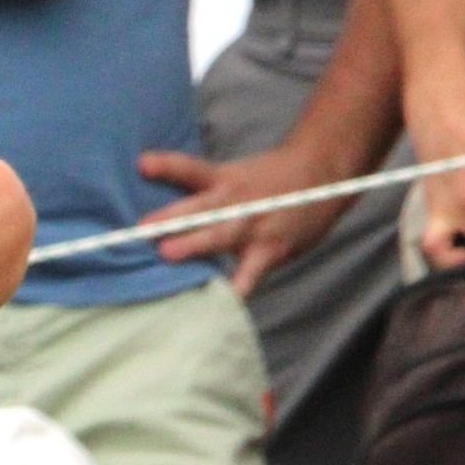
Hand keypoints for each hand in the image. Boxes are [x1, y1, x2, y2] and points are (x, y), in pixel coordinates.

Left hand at [135, 144, 348, 295]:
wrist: (322, 173)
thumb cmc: (269, 180)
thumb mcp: (234, 175)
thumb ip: (201, 191)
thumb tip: (161, 213)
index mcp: (222, 180)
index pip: (190, 169)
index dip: (166, 165)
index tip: (142, 164)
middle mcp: (234, 201)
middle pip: (200, 207)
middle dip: (171, 218)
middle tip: (142, 228)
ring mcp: (252, 225)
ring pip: (219, 236)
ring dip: (194, 245)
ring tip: (167, 254)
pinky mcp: (270, 249)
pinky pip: (251, 272)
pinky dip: (238, 287)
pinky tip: (224, 301)